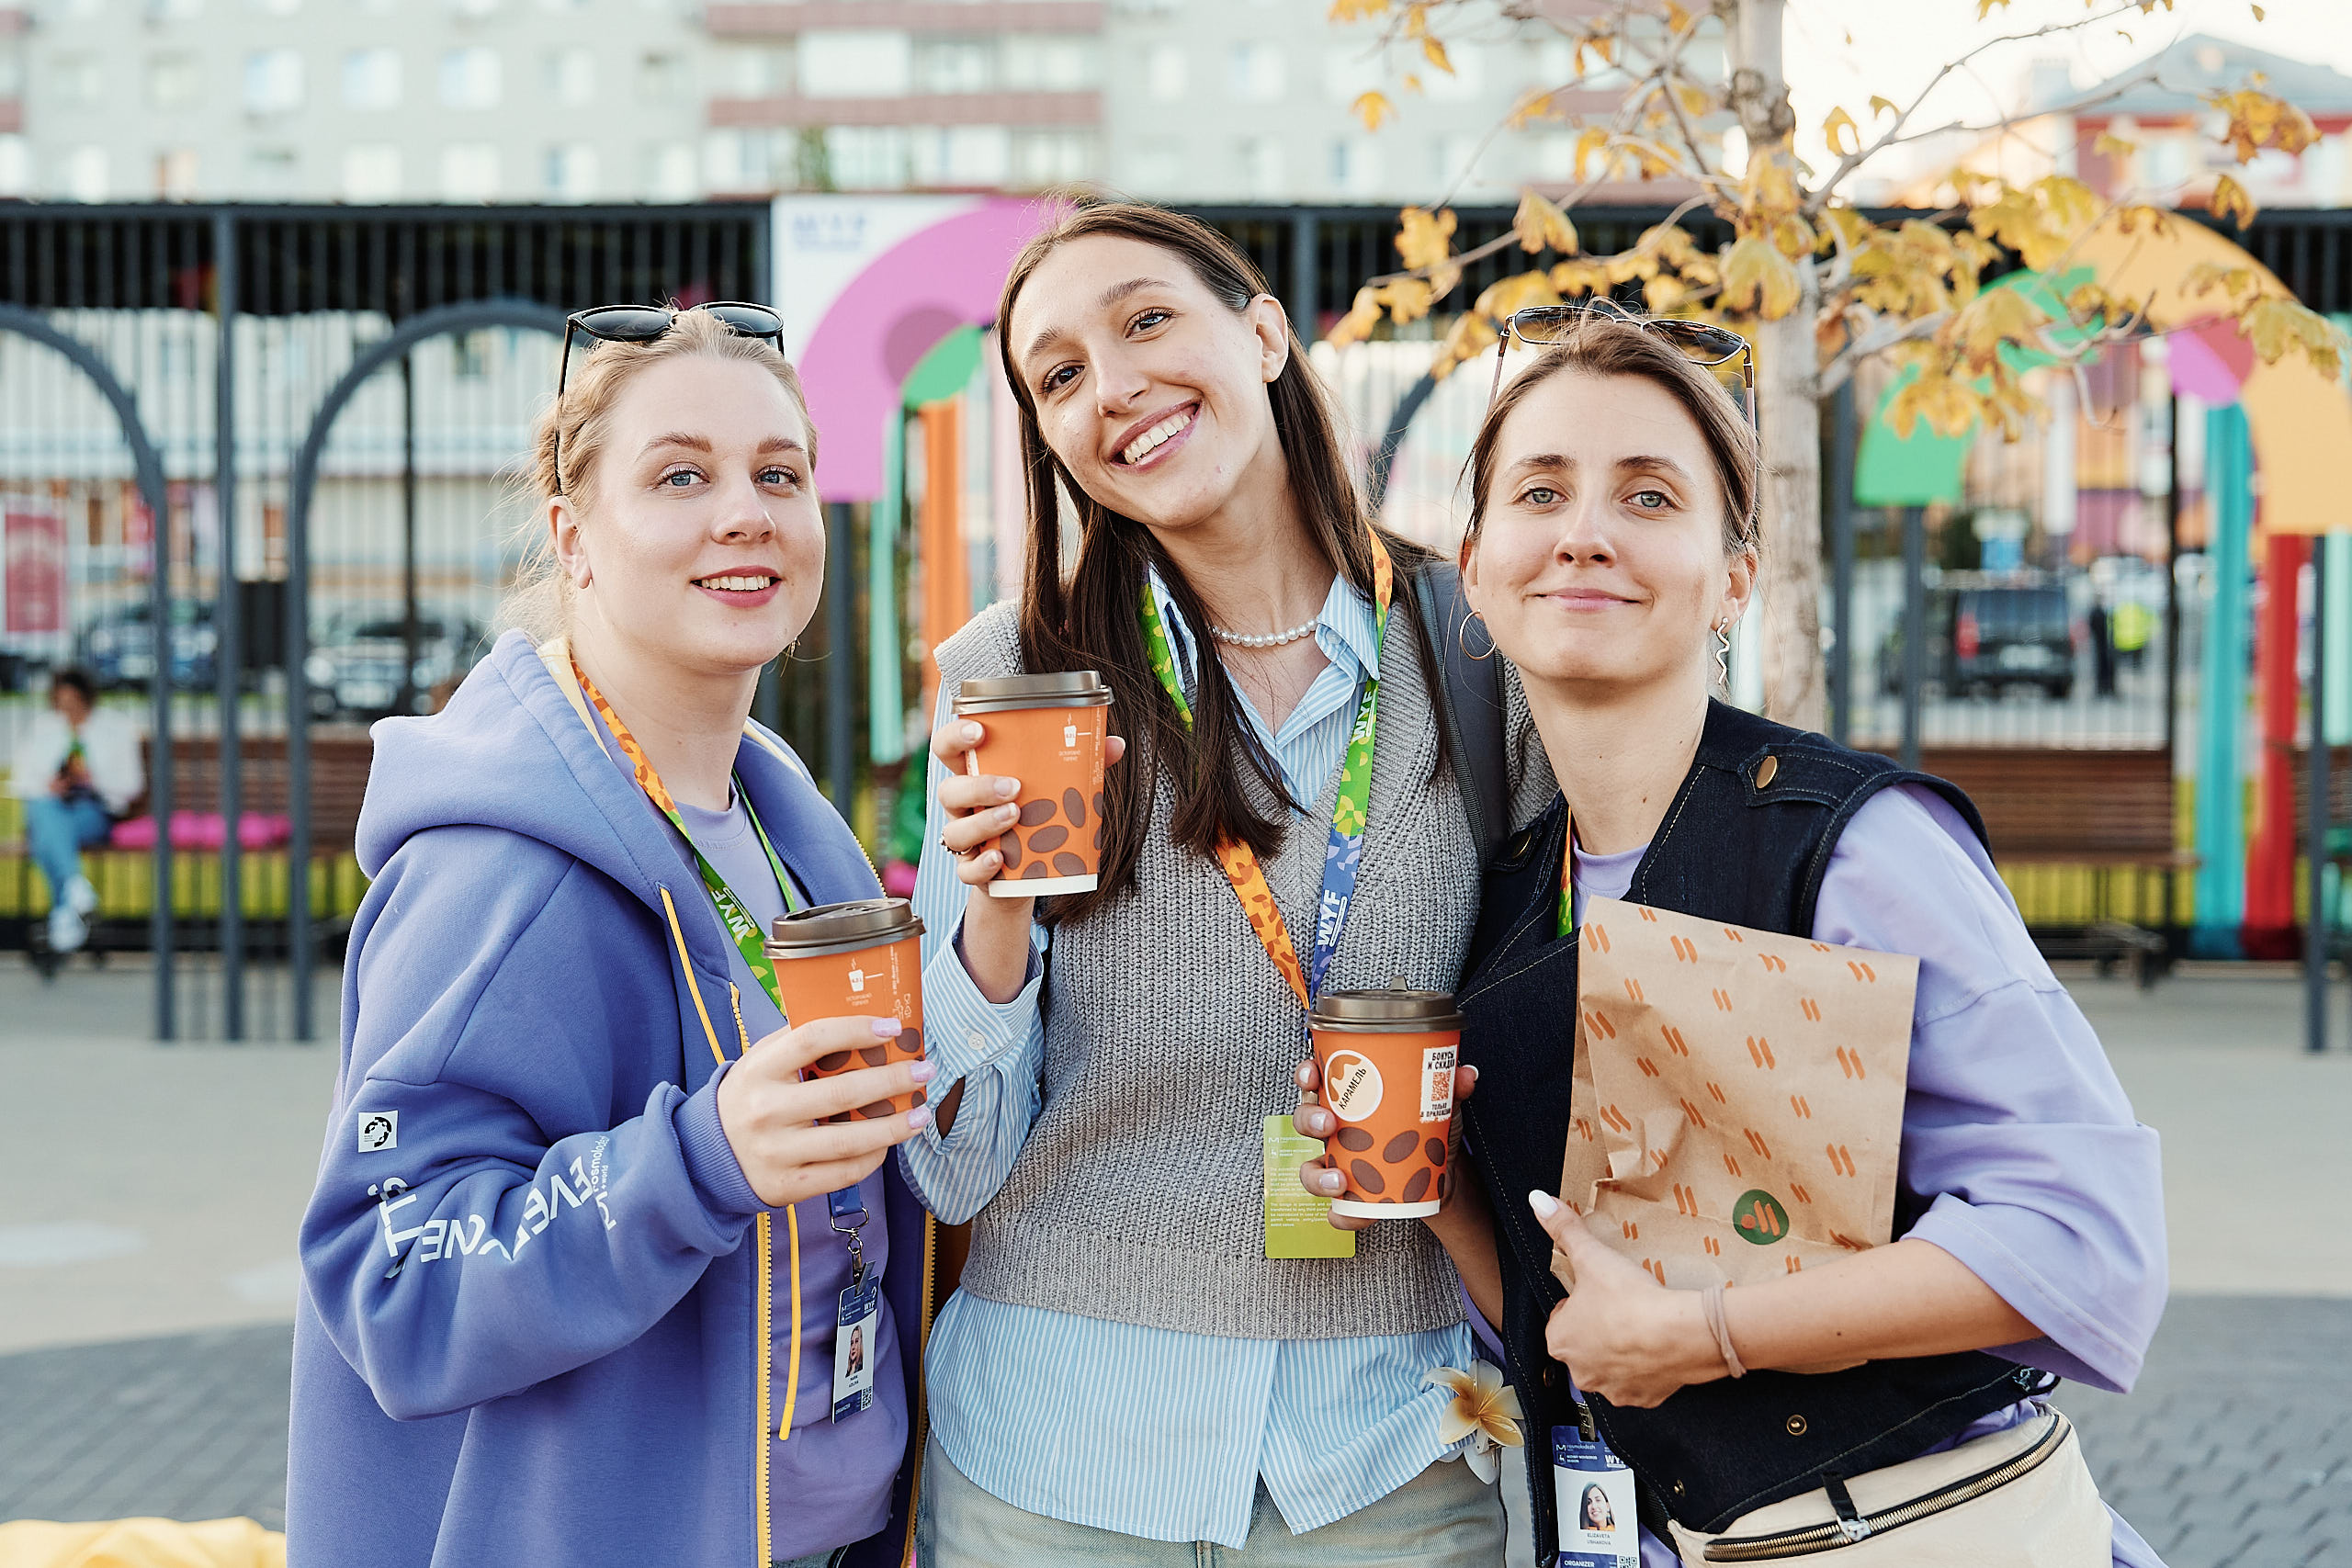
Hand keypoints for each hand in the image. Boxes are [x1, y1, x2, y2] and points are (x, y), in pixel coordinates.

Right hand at [715, 1014, 935, 1208]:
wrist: (707, 1157)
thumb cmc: (749, 1098)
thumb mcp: (761, 1062)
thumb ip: (800, 1041)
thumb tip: (863, 1023)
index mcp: (759, 1070)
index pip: (813, 1039)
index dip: (857, 1030)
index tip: (892, 1028)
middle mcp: (765, 1111)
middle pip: (842, 1093)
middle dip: (893, 1080)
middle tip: (924, 1072)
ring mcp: (776, 1152)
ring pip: (849, 1141)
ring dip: (895, 1127)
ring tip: (921, 1113)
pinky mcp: (786, 1186)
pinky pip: (843, 1173)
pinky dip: (873, 1158)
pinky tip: (888, 1144)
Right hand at [930, 715, 1127, 897]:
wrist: (1026, 873)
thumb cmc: (1036, 815)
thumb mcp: (1053, 788)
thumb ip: (1081, 764)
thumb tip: (1116, 744)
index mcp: (975, 774)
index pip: (947, 749)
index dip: (954, 736)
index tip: (979, 730)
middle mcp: (962, 806)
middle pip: (948, 790)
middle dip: (978, 786)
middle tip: (1014, 786)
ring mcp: (964, 839)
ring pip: (955, 832)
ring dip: (983, 823)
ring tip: (1015, 815)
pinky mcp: (971, 871)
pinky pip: (965, 871)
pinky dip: (981, 866)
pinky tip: (999, 859)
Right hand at [1293, 1058, 1477, 1231]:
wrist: (1441, 1176)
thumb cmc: (1426, 1130)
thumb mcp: (1438, 1104)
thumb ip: (1450, 1087)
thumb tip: (1466, 1073)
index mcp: (1347, 1099)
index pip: (1314, 1080)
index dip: (1305, 1075)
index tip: (1312, 1076)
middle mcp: (1335, 1131)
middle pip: (1303, 1120)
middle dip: (1308, 1120)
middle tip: (1328, 1123)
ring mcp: (1338, 1165)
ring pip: (1309, 1169)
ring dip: (1316, 1176)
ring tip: (1340, 1182)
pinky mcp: (1351, 1198)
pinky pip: (1335, 1211)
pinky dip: (1342, 1216)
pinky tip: (1356, 1212)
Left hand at [1526, 1189, 1723, 1408]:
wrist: (1678, 1335)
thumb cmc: (1629, 1299)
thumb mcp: (1592, 1256)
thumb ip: (1564, 1229)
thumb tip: (1538, 1201)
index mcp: (1559, 1341)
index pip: (1560, 1320)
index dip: (1578, 1304)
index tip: (1597, 1293)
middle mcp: (1580, 1371)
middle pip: (1583, 1346)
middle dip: (1598, 1329)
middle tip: (1621, 1307)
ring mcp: (1612, 1389)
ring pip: (1610, 1366)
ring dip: (1621, 1350)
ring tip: (1641, 1324)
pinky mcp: (1644, 1399)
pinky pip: (1640, 1382)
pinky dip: (1647, 1368)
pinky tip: (1657, 1346)